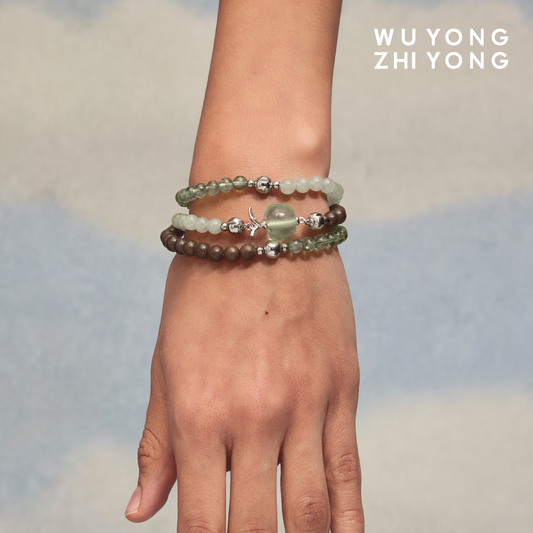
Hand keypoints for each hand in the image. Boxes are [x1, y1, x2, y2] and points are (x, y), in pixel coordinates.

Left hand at [125, 249, 363, 532]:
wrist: (262, 224)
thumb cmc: (203, 287)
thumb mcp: (166, 358)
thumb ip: (157, 438)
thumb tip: (140, 511)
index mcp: (199, 413)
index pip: (200, 520)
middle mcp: (254, 417)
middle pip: (258, 527)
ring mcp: (305, 403)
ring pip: (309, 508)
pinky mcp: (341, 385)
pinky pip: (348, 467)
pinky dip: (348, 517)